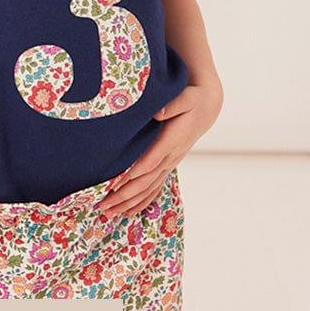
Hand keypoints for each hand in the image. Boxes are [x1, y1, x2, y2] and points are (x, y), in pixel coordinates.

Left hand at [97, 79, 222, 218]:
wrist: (206, 107)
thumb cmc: (192, 100)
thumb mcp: (186, 98)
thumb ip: (172, 105)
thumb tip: (158, 113)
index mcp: (172, 141)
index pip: (148, 162)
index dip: (131, 174)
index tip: (114, 184)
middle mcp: (171, 156)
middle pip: (145, 181)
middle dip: (124, 195)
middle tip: (103, 205)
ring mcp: (170, 163)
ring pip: (149, 188)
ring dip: (129, 202)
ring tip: (109, 213)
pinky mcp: (168, 165)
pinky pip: (155, 187)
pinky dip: (141, 201)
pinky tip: (127, 212)